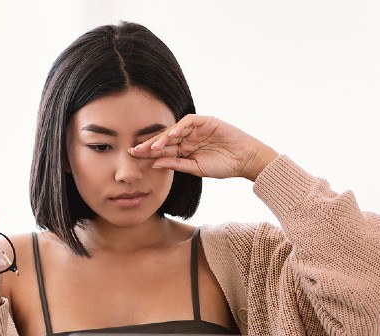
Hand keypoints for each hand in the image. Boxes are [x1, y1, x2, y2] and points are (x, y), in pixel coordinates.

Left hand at [128, 115, 277, 181]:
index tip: (134, 158)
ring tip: (151, 146)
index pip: (163, 150)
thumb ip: (177, 164)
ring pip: (174, 130)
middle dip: (149, 144)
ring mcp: (196, 129)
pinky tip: (171, 135)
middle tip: (134, 150)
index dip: (148, 153)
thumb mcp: (196, 168)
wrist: (245, 160)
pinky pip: (189, 122)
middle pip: (165, 139)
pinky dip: (179, 127)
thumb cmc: (224, 166)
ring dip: (162, 137)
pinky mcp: (206, 121)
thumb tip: (155, 163)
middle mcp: (188, 138)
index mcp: (185, 150)